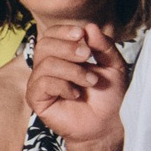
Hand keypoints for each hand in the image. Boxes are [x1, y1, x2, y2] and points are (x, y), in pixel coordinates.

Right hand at [29, 20, 128, 150]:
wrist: (107, 123)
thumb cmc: (109, 95)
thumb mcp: (114, 66)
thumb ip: (103, 46)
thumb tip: (89, 27)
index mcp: (61, 56)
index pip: (50, 35)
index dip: (63, 31)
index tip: (81, 35)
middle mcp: (47, 67)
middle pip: (44, 45)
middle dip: (68, 48)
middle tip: (87, 57)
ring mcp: (39, 83)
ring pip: (46, 64)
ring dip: (73, 71)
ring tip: (90, 81)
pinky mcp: (36, 99)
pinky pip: (43, 83)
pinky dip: (63, 86)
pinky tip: (76, 95)